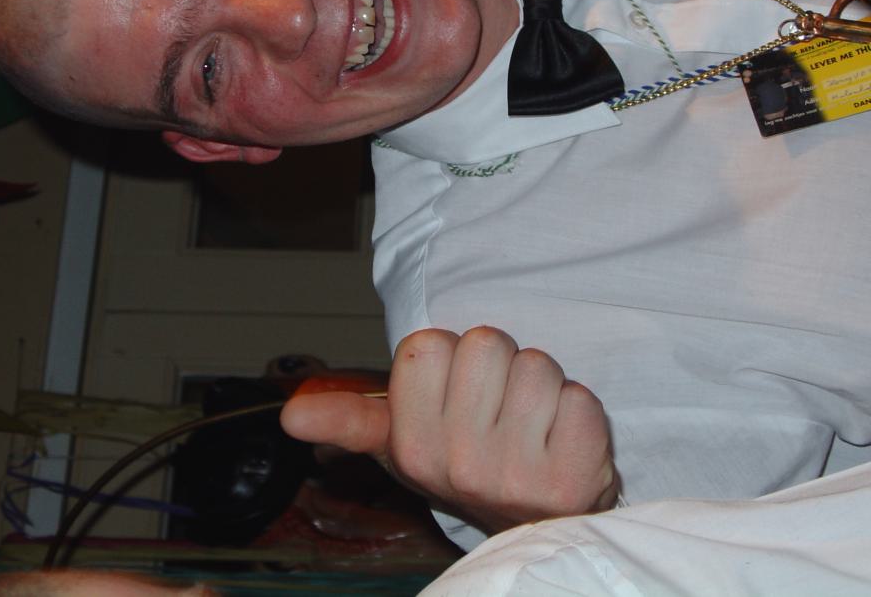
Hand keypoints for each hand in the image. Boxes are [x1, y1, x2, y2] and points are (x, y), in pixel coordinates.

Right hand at [281, 326, 617, 534]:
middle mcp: (459, 465)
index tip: (455, 395)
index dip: (449, 359)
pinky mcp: (573, 479)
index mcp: (413, 448)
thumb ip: (350, 418)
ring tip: (532, 424)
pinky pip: (580, 399)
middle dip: (499, 366)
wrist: (535, 526)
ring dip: (542, 386)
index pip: (428, 345)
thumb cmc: (467, 466)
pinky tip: (562, 442)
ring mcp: (516, 476)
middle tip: (499, 408)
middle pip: (486, 344)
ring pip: (537, 365)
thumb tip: (289, 415)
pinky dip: (578, 412)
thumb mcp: (401, 443)